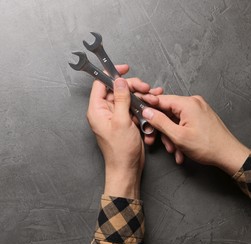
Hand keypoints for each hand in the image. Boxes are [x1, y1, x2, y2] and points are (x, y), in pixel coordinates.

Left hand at [87, 65, 161, 198]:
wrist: (127, 168)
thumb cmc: (120, 151)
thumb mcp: (121, 121)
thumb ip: (120, 99)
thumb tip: (119, 81)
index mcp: (97, 110)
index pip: (101, 84)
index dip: (112, 74)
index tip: (126, 69)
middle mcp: (105, 111)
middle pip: (118, 89)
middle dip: (133, 86)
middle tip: (145, 88)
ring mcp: (116, 116)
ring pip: (128, 98)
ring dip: (141, 96)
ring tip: (153, 97)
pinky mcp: (126, 122)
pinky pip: (134, 108)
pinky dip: (143, 106)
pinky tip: (153, 104)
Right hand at [142, 95, 249, 174]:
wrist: (229, 155)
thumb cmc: (208, 146)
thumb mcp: (178, 136)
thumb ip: (160, 122)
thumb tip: (147, 112)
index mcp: (187, 103)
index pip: (160, 100)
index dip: (147, 108)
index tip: (138, 114)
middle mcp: (193, 103)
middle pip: (167, 112)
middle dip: (161, 129)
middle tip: (153, 140)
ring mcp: (198, 110)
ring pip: (174, 120)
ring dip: (171, 136)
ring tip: (174, 151)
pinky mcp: (200, 117)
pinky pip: (183, 124)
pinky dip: (179, 136)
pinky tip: (180, 150)